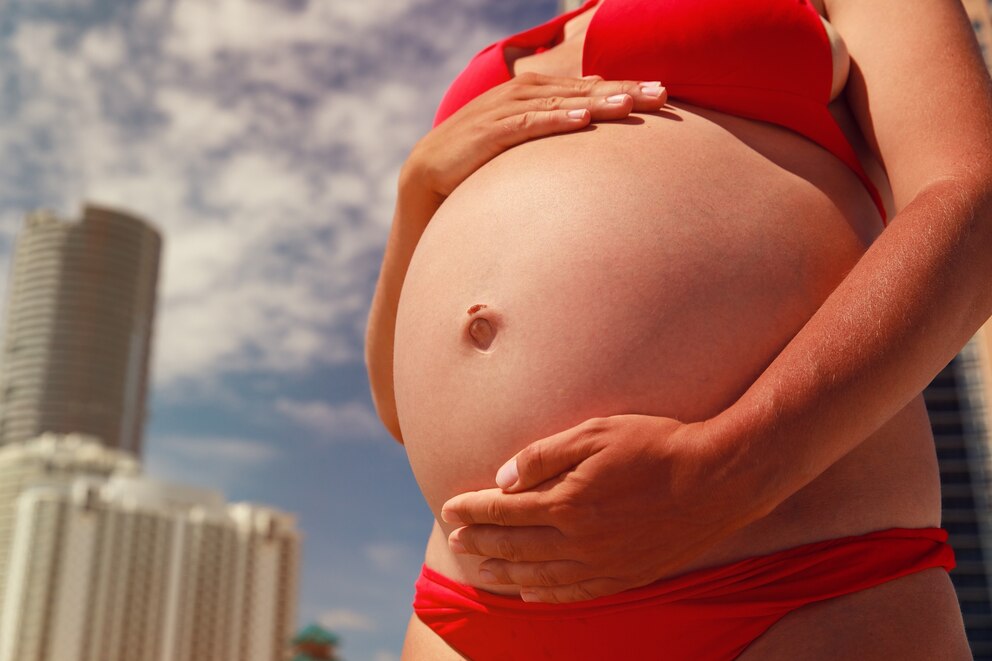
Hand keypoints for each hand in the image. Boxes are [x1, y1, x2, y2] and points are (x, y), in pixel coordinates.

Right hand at [408, 73, 667, 197]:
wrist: (429, 171)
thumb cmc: (481, 156)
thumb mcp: (524, 132)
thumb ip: (556, 115)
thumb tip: (592, 103)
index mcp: (535, 92)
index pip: (590, 87)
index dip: (627, 87)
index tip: (665, 95)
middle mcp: (524, 94)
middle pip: (583, 90)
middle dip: (625, 90)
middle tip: (664, 94)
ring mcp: (506, 111)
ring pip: (562, 103)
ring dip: (598, 102)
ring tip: (632, 104)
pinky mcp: (491, 132)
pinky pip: (530, 124)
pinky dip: (557, 120)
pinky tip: (583, 121)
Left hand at [439, 414, 766, 602]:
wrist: (717, 479)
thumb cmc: (656, 445)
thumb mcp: (596, 433)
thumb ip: (545, 455)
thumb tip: (503, 478)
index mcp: (568, 501)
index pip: (504, 509)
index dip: (473, 509)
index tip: (449, 507)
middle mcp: (579, 540)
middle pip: (513, 545)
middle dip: (479, 541)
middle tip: (455, 540)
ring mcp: (603, 564)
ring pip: (538, 576)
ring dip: (503, 572)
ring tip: (479, 568)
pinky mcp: (626, 576)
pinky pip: (574, 593)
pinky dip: (545, 595)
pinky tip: (530, 593)